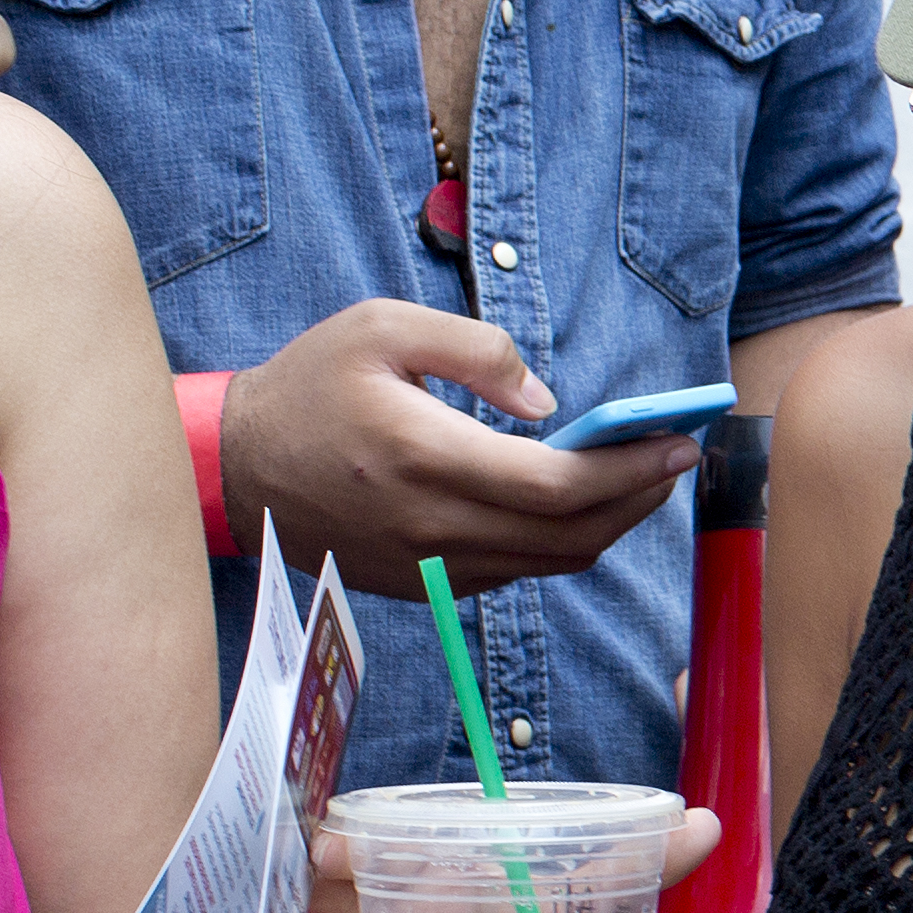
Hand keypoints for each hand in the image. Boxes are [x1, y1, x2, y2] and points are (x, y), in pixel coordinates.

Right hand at [215, 302, 699, 599]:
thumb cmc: (309, 385)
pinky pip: (517, 573)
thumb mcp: (381, 326)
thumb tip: (549, 404)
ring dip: (610, 525)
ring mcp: (429, 566)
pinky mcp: (425, 586)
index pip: (556, 486)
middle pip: (571, 534)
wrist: (235, 467)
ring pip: (551, 562)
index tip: (677, 442)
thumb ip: (475, 350)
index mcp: (424, 456)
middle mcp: (432, 524)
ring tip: (643, 479)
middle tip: (678, 458)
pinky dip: (564, 542)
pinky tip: (583, 504)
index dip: (630, 471)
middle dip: (639, 498)